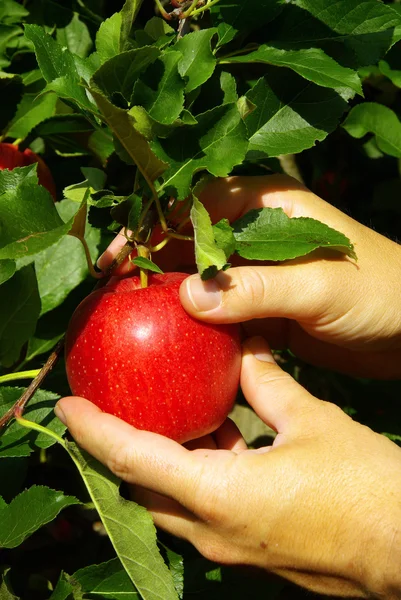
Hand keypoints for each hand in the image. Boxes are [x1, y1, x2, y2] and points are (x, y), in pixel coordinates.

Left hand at [55, 337, 400, 597]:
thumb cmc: (364, 488)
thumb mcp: (311, 420)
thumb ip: (267, 382)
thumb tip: (244, 347)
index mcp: (219, 496)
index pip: (132, 459)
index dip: (93, 431)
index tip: (65, 407)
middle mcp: (212, 530)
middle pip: (138, 487)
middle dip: (112, 450)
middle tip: (99, 410)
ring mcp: (228, 546)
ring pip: (166, 502)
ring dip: (150, 463)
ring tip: (147, 419)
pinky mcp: (248, 548)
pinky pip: (198, 509)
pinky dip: (187, 474)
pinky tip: (205, 440)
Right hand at [99, 175, 400, 378]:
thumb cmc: (380, 292)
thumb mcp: (319, 286)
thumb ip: (256, 288)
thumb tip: (188, 297)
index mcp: (268, 204)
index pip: (196, 204)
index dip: (151, 226)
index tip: (119, 257)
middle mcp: (255, 230)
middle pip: (188, 240)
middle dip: (149, 262)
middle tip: (111, 291)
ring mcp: (256, 269)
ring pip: (199, 277)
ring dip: (167, 295)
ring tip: (129, 316)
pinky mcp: (260, 304)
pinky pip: (217, 309)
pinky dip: (194, 322)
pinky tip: (170, 338)